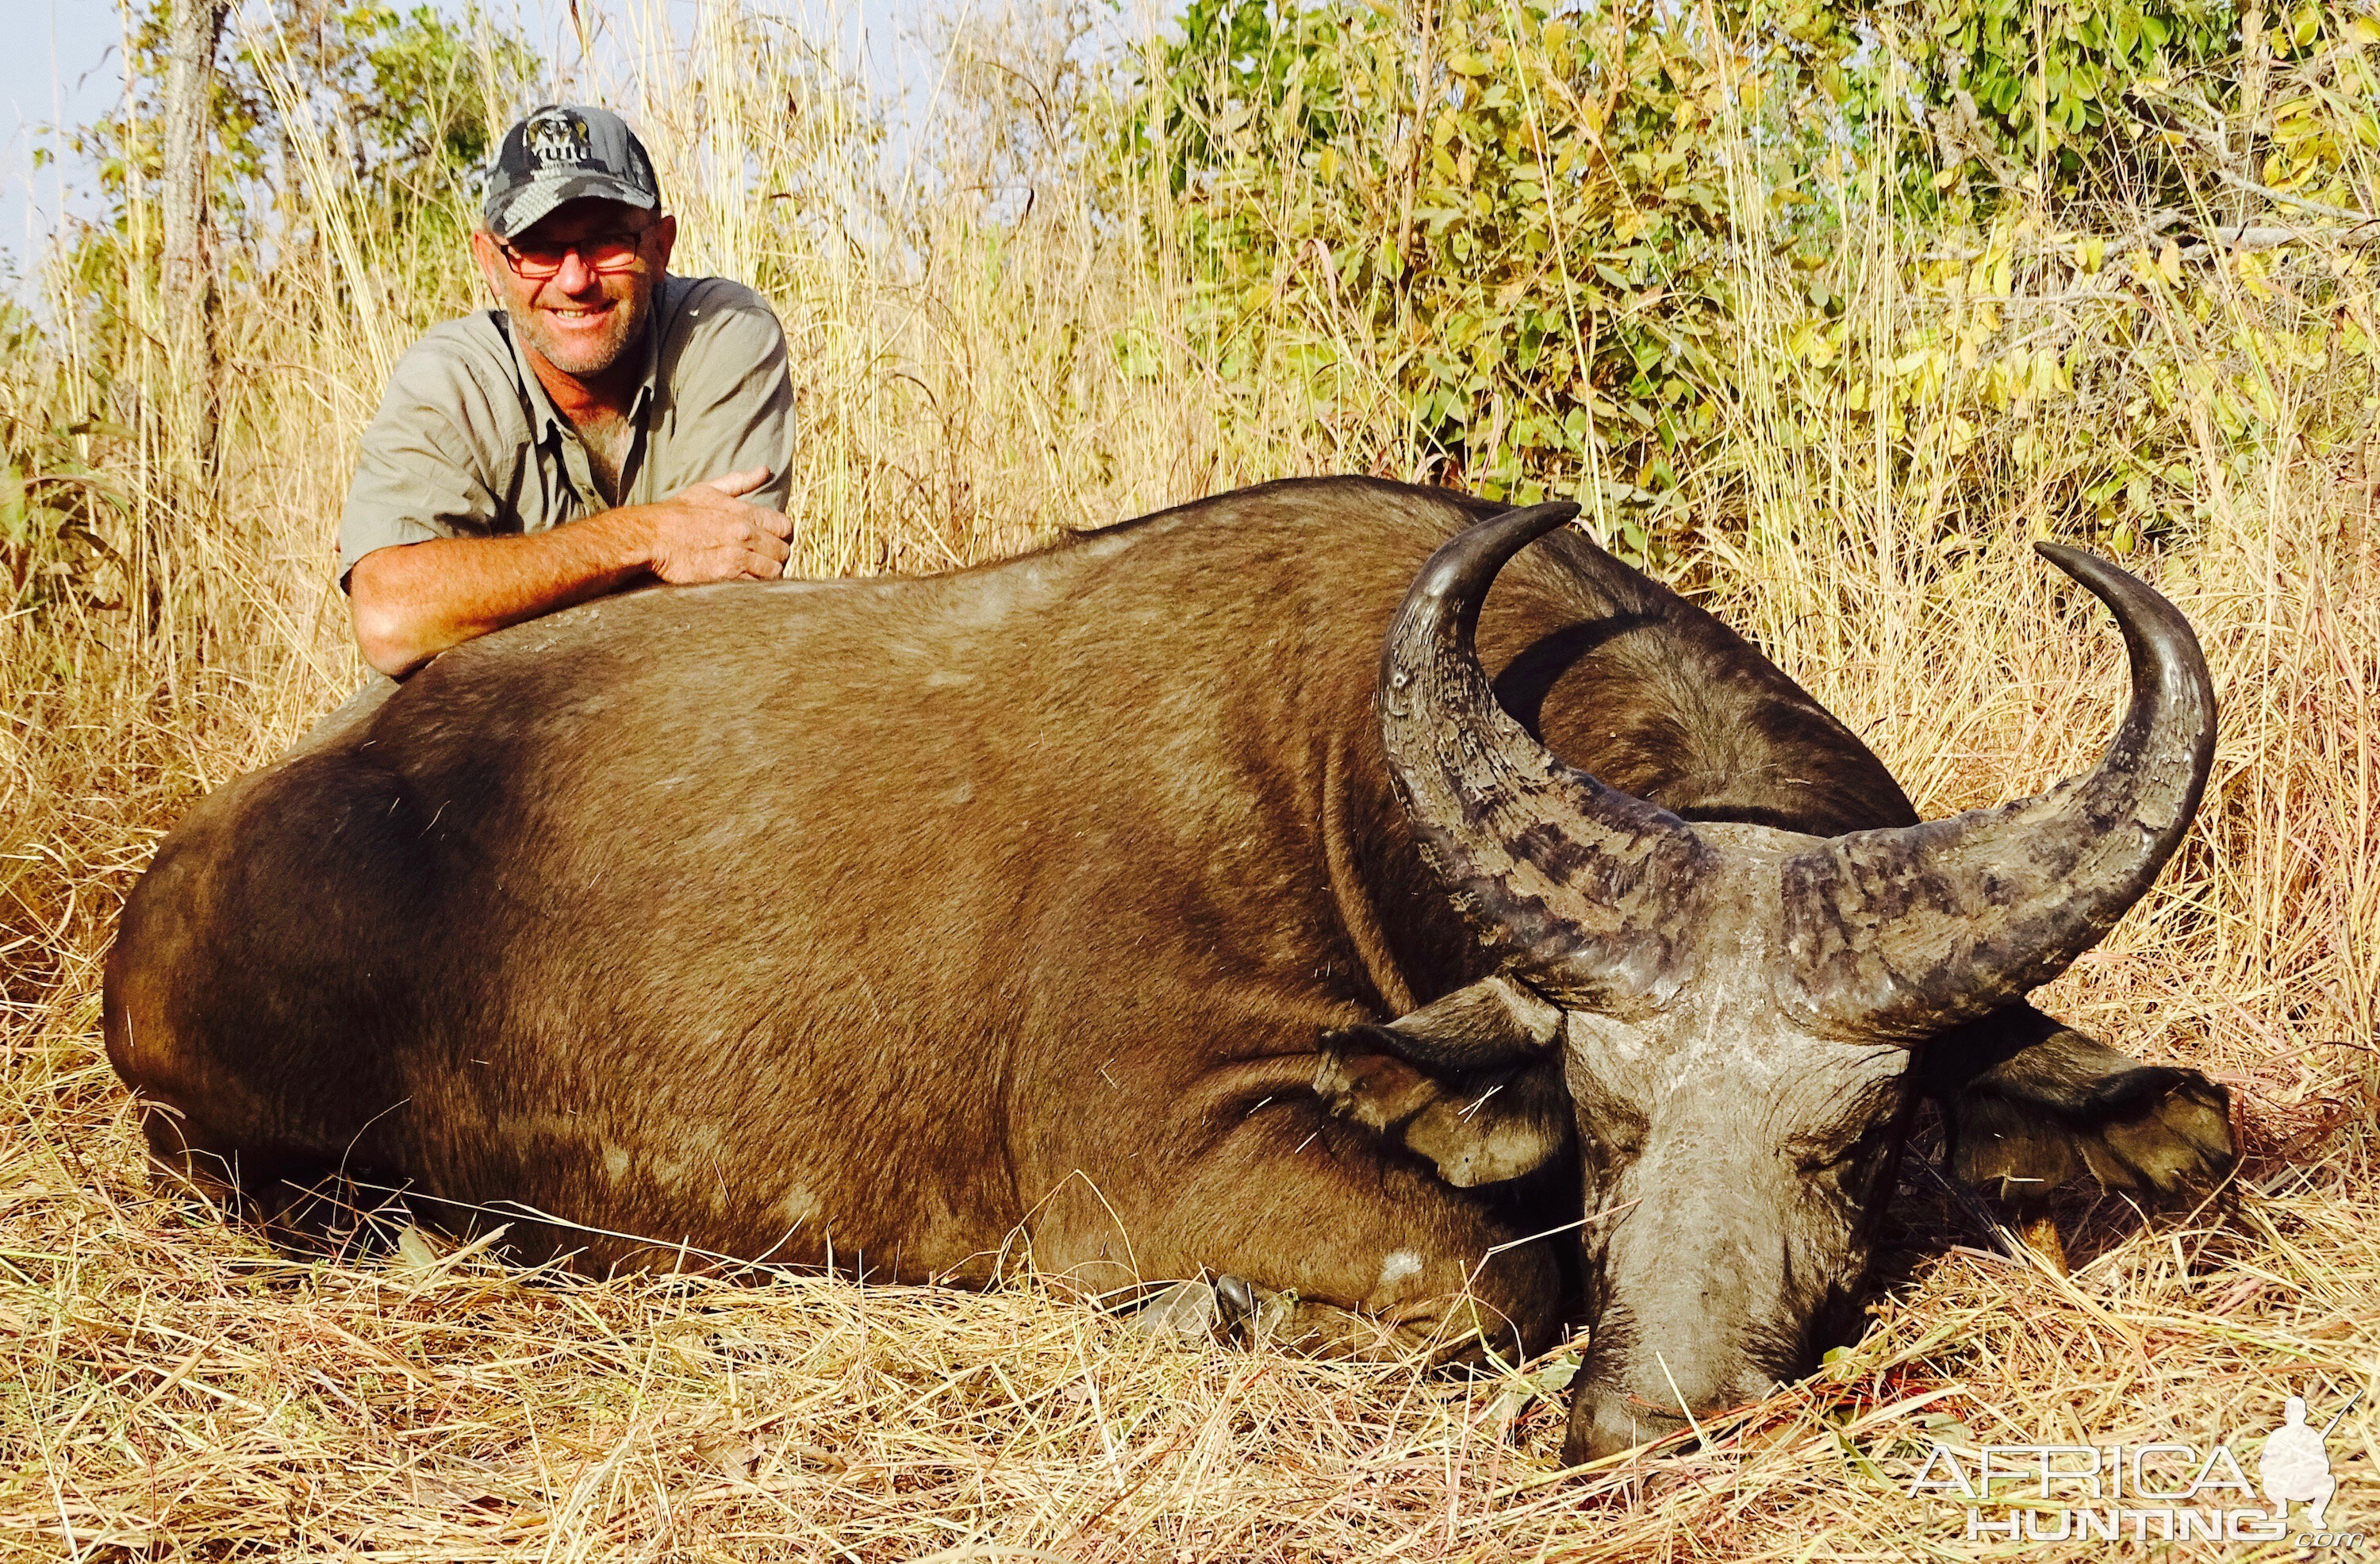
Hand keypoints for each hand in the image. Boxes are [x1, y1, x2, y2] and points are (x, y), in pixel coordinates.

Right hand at [640, 468, 793, 582]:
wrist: (651, 538)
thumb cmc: (677, 514)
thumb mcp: (708, 490)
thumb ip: (740, 482)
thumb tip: (764, 470)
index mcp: (744, 513)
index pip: (785, 526)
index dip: (782, 534)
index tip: (772, 539)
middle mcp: (745, 535)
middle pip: (783, 551)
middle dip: (776, 555)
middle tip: (763, 557)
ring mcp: (738, 558)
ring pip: (774, 571)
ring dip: (767, 573)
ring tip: (755, 571)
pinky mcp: (727, 578)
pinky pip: (756, 586)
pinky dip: (754, 586)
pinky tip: (744, 581)